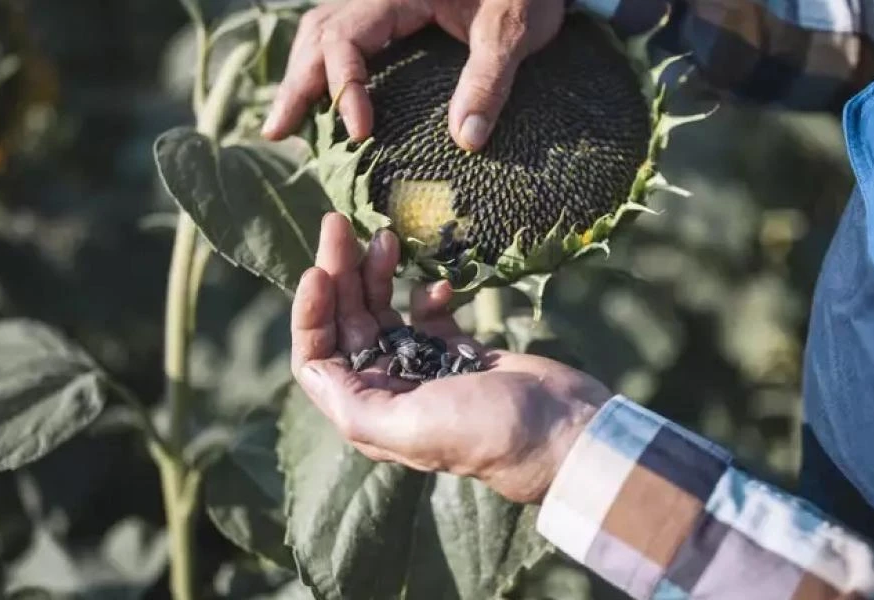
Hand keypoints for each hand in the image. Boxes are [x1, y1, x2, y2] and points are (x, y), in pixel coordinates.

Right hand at [262, 0, 565, 151]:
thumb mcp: (514, 29)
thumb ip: (490, 80)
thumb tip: (467, 141)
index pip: (345, 39)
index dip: (345, 87)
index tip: (361, 133)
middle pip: (317, 35)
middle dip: (297, 85)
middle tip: (277, 132)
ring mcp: (380, 2)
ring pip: (321, 32)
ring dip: (303, 76)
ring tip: (285, 123)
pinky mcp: (391, 13)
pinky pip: (343, 36)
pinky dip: (326, 69)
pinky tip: (321, 100)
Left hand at [290, 213, 609, 502]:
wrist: (563, 431)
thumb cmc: (487, 431)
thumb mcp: (410, 426)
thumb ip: (353, 402)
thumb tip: (313, 367)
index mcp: (370, 410)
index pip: (318, 356)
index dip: (310, 314)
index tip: (319, 270)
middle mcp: (390, 389)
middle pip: (348, 323)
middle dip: (339, 274)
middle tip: (339, 223)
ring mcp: (424, 367)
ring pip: (383, 311)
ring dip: (377, 273)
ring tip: (385, 235)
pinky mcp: (459, 351)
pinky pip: (427, 314)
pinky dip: (426, 292)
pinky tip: (441, 282)